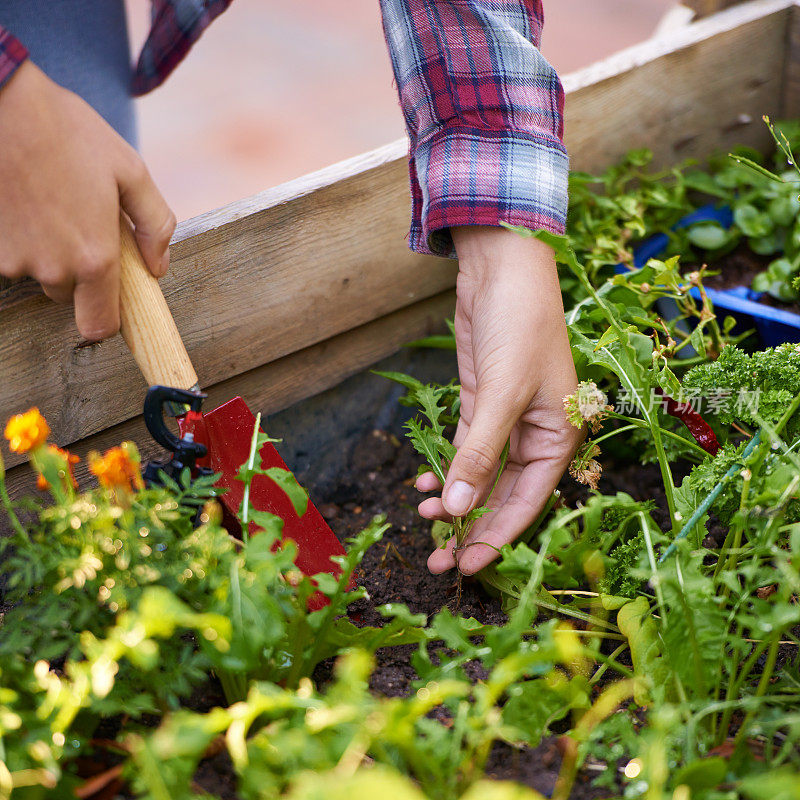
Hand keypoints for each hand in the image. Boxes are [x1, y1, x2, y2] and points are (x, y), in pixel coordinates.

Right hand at [0, 61, 174, 340]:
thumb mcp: (130, 171)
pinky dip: (17, 236)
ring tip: (49, 200)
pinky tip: (23, 199)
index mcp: (95, 258)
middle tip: (79, 220)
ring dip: (45, 249)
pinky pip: (10, 254)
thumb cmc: (68, 132)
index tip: (109, 296)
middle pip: (70, 293)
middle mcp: (53, 268)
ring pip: (37, 272)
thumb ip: (155, 226)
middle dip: (78, 268)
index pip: (100, 326)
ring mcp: (13, 260)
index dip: (107, 318)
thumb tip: (159, 266)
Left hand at [417, 226, 582, 574]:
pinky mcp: (481, 405)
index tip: (466, 565)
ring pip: (479, 475)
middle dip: (470, 526)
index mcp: (558, 436)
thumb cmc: (521, 325)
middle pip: (502, 495)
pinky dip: (445, 468)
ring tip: (423, 519)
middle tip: (438, 561)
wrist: (503, 269)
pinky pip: (464, 450)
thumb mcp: (502, 393)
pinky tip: (424, 485)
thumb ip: (479, 453)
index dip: (497, 536)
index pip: (528, 502)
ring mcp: (505, 421)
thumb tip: (456, 507)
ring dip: (454, 499)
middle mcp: (535, 435)